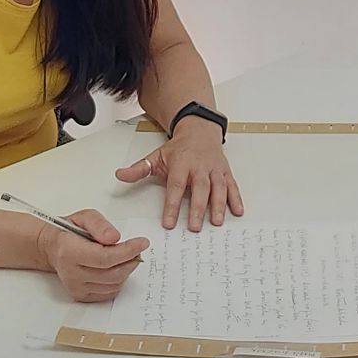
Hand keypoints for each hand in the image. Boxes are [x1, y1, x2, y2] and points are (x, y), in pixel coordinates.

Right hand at [41, 210, 148, 301]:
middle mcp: (71, 273)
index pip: (105, 258)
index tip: (142, 243)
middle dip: (130, 260)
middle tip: (137, 249)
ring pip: (113, 285)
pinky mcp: (81, 296)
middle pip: (112, 274)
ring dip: (126, 270)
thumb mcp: (85, 217)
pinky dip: (118, 281)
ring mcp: (76, 287)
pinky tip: (115, 267)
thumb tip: (114, 238)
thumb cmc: (70, 232)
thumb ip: (100, 225)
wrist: (53, 248)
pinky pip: (109, 293)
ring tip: (125, 256)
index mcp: (69, 252)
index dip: (128, 251)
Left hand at [116, 124, 244, 231]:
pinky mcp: (225, 172)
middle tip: (195, 227)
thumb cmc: (179, 148)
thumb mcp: (157, 156)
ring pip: (218, 188)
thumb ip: (139, 169)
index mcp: (181, 164)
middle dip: (198, 209)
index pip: (176, 187)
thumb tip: (120, 175)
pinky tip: (237, 211)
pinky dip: (236, 198)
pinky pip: (232, 186)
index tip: (169, 223)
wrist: (200, 130)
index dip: (172, 205)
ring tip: (217, 222)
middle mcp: (199, 167)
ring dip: (218, 205)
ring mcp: (214, 170)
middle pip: (199, 189)